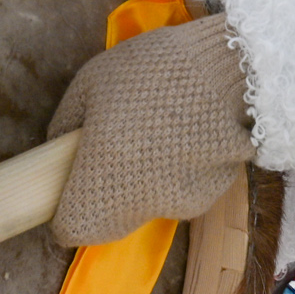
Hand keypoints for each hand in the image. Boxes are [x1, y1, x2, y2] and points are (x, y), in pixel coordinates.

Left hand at [45, 14, 254, 246]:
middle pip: (111, 223)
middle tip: (117, 154)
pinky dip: (184, 171)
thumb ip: (68, 123)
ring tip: (165, 132)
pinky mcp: (215, 192)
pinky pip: (186, 190)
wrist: (233, 65)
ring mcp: (181, 202)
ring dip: (149, 182)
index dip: (67, 210)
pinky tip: (195, 134)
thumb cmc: (152, 69)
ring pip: (150, 205)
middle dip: (108, 196)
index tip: (74, 186)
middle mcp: (140, 202)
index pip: (71, 229)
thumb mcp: (92, 81)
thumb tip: (61, 147)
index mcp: (101, 178)